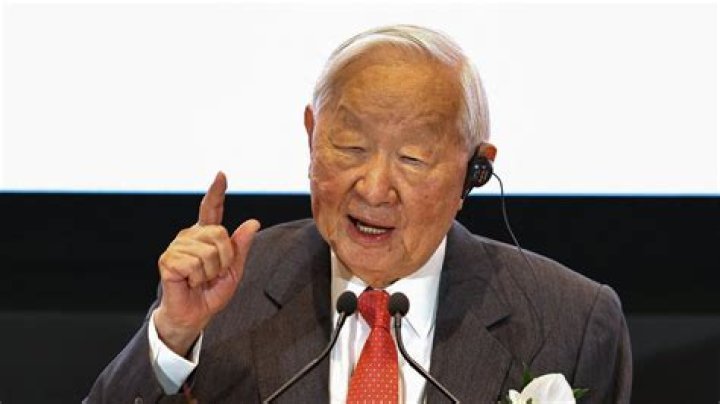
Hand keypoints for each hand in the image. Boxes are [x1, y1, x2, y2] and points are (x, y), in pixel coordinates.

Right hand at [154, 172, 259, 354]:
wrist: (194, 314)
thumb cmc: (211, 292)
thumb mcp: (234, 270)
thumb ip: (241, 247)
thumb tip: (253, 223)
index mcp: (206, 235)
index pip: (211, 208)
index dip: (216, 191)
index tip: (221, 174)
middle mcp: (190, 236)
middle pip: (219, 234)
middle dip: (225, 259)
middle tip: (213, 274)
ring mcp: (177, 246)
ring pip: (208, 251)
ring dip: (210, 271)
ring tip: (199, 279)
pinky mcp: (167, 259)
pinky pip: (194, 263)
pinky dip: (197, 277)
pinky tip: (189, 282)